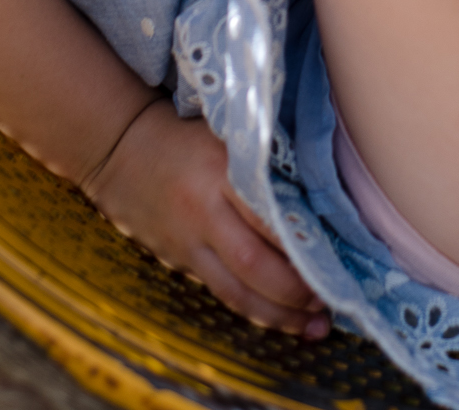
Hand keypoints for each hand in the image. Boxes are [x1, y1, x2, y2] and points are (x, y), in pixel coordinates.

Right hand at [84, 98, 328, 336]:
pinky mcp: (180, 263)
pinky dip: (255, 311)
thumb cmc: (187, 134)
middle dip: (296, 289)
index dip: (303, 240)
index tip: (338, 252)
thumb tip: (320, 188)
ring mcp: (188, 243)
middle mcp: (204, 212)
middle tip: (332, 296)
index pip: (268, 213)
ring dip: (280, 314)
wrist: (120, 149)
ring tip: (317, 323)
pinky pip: (221, 294)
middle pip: (254, 264)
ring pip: (237, 292)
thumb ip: (266, 161)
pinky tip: (281, 319)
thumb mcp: (228, 134)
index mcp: (221, 170)